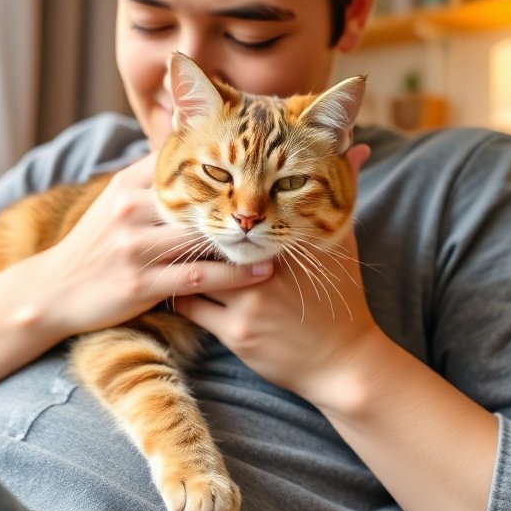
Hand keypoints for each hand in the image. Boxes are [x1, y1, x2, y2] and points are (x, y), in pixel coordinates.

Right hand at [29, 153, 274, 338]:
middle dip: (240, 196)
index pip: (182, 160)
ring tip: (282, 236)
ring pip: (203, 236)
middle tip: (284, 194)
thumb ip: (152, 175)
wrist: (53, 290)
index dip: (224, 155)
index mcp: (128, 184)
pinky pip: (198, 276)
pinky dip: (234, 274)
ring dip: (245, 237)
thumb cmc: (96, 243)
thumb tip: (187, 136)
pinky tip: (262, 270)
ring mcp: (135, 247)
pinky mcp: (141, 283)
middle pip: (198, 196)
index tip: (265, 150)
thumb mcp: (117, 200)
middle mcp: (131, 209)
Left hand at [173, 144, 381, 398]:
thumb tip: (355, 147)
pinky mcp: (236, 333)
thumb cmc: (341, 296)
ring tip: (156, 239)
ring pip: (195, 269)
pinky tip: (169, 277)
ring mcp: (251, 303)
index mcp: (292, 239)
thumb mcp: (341, 242)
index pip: (246, 203)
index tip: (192, 171)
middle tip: (160, 204)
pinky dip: (177, 288)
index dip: (215, 185)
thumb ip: (342, 192)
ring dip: (175, 256)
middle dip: (187, 220)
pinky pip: (192, 305)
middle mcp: (269, 269)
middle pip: (212, 234)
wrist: (342, 363)